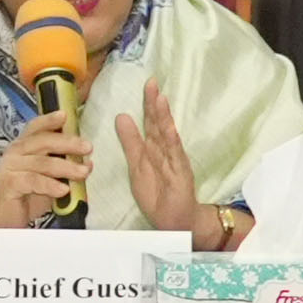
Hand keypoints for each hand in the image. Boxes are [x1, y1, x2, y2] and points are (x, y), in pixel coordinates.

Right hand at [0, 110, 92, 226]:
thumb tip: (87, 162)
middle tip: (87, 147)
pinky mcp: (9, 184)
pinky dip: (50, 185)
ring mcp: (10, 167)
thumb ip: (62, 170)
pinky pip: (33, 181)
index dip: (49, 121)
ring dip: (66, 167)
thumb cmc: (24, 195)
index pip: (35, 128)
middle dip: (67, 143)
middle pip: (42, 142)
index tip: (65, 116)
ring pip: (42, 163)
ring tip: (83, 172)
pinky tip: (64, 190)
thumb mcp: (46, 178)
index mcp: (22, 147)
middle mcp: (14, 153)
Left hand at [113, 83, 205, 236]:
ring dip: (164, 118)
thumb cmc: (156, 192)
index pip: (150, 122)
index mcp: (153, 148)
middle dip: (155, 104)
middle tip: (152, 83)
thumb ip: (131, 142)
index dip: (148, 104)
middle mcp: (165, 150)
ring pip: (167, 136)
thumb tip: (121, 116)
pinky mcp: (180, 174)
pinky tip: (169, 129)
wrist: (174, 220)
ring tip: (160, 99)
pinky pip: (175, 157)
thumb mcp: (137, 165)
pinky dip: (172, 142)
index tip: (147, 84)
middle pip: (159, 124)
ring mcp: (174, 161)